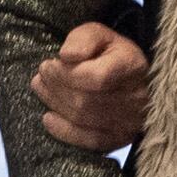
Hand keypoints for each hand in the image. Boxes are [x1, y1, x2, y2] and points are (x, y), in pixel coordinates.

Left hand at [33, 23, 150, 152]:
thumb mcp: (100, 35)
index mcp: (131, 66)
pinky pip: (90, 141)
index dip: (66, 74)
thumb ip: (83, 39)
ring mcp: (129, 121)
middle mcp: (135, 97)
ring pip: (84, 118)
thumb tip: (66, 56)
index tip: (49, 64)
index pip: (96, 77)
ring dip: (55, 103)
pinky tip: (48, 118)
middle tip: (41, 76)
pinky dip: (65, 131)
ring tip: (41, 88)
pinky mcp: (120, 138)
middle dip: (56, 87)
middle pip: (86, 100)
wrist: (135, 79)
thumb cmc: (112, 54)